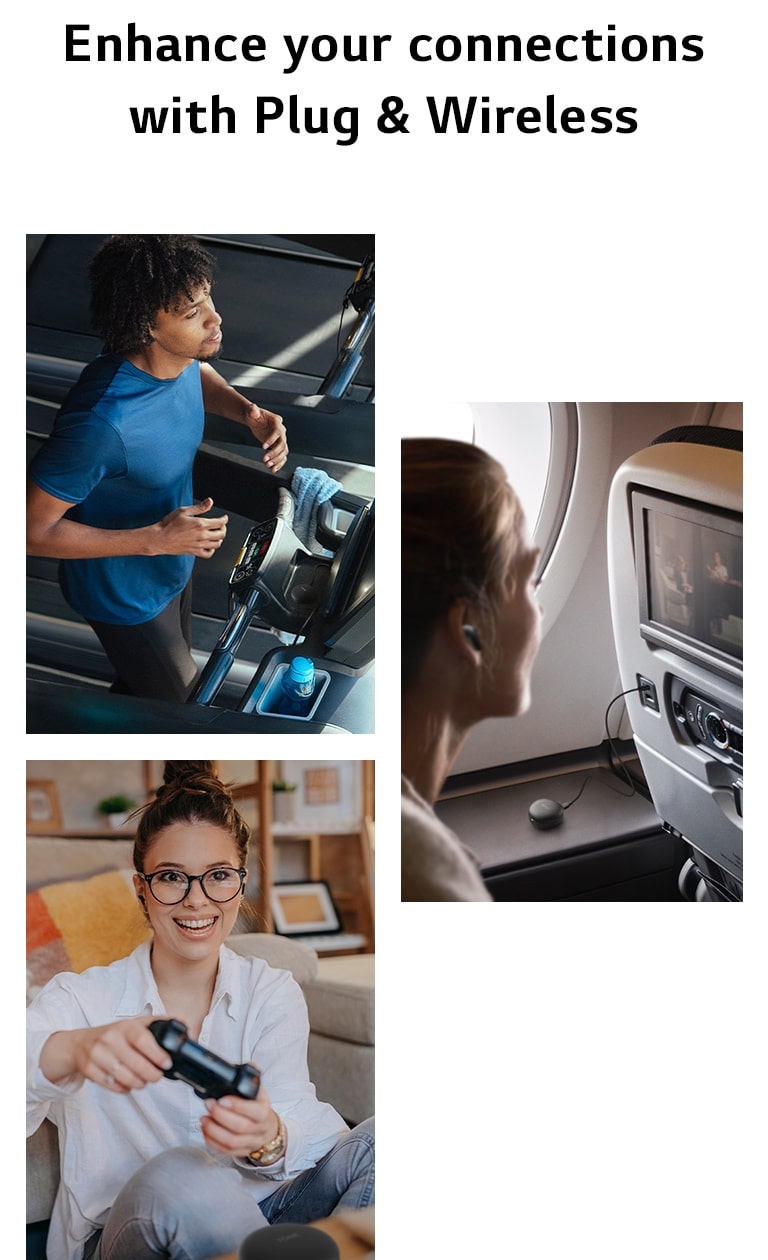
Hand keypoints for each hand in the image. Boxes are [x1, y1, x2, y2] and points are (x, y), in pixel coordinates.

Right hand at [40, 1016, 171, 1092]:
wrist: (79, 1044)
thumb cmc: (113, 1035)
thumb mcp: (133, 1024)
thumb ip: (158, 1023)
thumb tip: (183, 1022)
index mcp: (124, 1027)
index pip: (142, 1039)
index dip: (157, 1054)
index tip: (167, 1064)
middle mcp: (110, 1039)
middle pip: (136, 1064)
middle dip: (152, 1075)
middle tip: (157, 1076)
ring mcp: (97, 1056)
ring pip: (125, 1078)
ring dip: (140, 1083)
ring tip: (144, 1080)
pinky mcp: (89, 1071)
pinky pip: (113, 1086)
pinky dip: (125, 1088)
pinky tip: (128, 1083)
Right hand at [154, 497, 227, 557]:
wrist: (160, 538)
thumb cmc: (168, 525)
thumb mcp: (183, 511)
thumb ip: (199, 507)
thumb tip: (210, 501)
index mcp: (200, 524)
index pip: (220, 522)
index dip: (224, 519)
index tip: (224, 518)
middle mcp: (202, 536)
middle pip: (221, 534)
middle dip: (224, 528)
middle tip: (221, 525)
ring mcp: (199, 545)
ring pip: (217, 544)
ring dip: (219, 538)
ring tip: (217, 534)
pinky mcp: (194, 552)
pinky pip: (208, 554)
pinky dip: (212, 550)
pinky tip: (210, 546)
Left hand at [201, 1082, 280, 1158]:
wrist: (268, 1128)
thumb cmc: (258, 1106)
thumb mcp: (259, 1091)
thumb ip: (252, 1078)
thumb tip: (250, 1065)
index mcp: (264, 1110)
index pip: (255, 1111)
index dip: (237, 1106)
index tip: (222, 1099)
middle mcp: (259, 1128)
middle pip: (240, 1127)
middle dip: (220, 1116)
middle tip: (208, 1105)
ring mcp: (251, 1142)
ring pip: (232, 1142)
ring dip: (214, 1131)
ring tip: (204, 1119)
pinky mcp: (241, 1151)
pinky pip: (226, 1151)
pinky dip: (212, 1142)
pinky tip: (205, 1131)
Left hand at [243, 404, 287, 472]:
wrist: (254, 419)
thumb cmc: (253, 414)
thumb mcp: (251, 411)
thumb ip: (253, 410)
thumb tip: (253, 411)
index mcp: (277, 422)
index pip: (278, 432)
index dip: (271, 440)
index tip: (263, 447)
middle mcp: (281, 431)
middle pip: (282, 444)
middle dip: (274, 453)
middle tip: (265, 459)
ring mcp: (280, 439)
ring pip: (283, 452)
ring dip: (277, 460)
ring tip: (268, 465)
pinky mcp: (277, 446)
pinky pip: (281, 456)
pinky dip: (278, 463)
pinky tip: (273, 469)